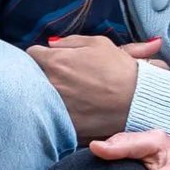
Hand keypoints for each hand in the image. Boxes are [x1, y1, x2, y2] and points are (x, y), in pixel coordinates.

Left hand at [28, 32, 165, 138]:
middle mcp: (52, 85)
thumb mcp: (98, 44)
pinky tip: (72, 111)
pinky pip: (52, 120)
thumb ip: (69, 42)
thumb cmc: (120, 69)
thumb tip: (50, 44)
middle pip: (30, 78)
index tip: (49, 60)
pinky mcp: (66, 127)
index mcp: (56, 62)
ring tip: (65, 95)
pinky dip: (57, 116)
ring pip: (38, 100)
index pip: (31, 55)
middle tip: (56, 78)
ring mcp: (57, 108)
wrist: (139, 100)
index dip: (41, 56)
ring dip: (46, 96)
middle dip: (40, 76)